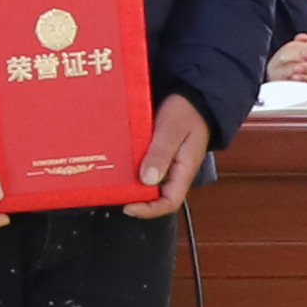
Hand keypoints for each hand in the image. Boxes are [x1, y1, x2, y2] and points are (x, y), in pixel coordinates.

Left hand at [125, 92, 215, 215]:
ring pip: (149, 182)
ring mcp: (168, 164)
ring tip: (112, 180)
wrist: (194, 96)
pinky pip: (146, 167)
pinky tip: (119, 164)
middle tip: (114, 192)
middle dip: (136, 198)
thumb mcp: (172, 129)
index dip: (149, 210)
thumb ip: (161, 153)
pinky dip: (133, 169)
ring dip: (132, 183)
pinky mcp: (160, 154)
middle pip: (157, 196)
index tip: (128, 206)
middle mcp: (176, 172)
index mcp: (184, 170)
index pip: (170, 202)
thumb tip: (147, 180)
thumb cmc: (186, 111)